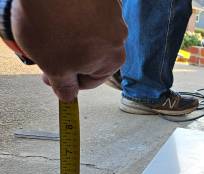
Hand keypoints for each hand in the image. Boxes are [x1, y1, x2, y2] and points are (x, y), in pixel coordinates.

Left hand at [11, 0, 127, 100]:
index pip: (90, 81)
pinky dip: (74, 13)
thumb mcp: (53, 66)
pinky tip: (57, 10)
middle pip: (92, 55)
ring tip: (50, 25)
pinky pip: (88, 11)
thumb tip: (68, 96)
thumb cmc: (53, 25)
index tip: (50, 75)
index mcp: (113, 60)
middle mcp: (119, 37)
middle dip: (70, 56)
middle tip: (46, 49)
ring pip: (90, 32)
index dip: (66, 80)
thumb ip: (63, 86)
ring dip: (72, 34)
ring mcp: (113, 13)